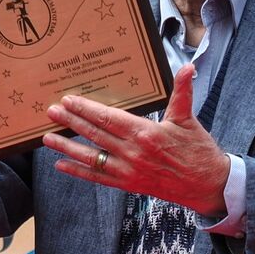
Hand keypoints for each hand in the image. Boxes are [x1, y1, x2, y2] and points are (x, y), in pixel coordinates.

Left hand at [42, 64, 230, 216]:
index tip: (69, 100)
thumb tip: (187, 68)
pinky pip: (99, 178)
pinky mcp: (129, 185)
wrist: (207, 184)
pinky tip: (62, 165)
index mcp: (146, 133)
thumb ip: (182, 92)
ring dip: (67, 148)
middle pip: (95, 135)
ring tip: (47, 139)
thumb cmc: (198, 150)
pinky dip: (79, 172)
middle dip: (71, 123)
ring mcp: (129, 171)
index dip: (86, 109)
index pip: (109, 118)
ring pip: (92, 157)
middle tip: (51, 112)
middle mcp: (133, 153)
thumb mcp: (188, 118)